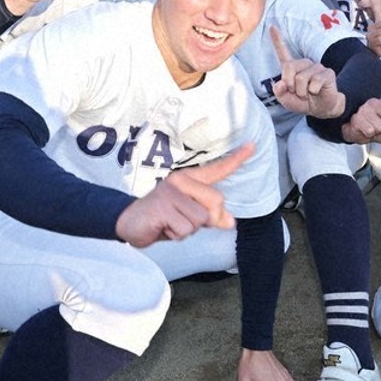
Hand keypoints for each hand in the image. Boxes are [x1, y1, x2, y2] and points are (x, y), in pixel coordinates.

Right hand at [115, 144, 251, 246]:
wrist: (128, 222)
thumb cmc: (162, 218)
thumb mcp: (189, 218)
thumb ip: (210, 217)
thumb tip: (230, 222)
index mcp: (189, 180)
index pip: (216, 169)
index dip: (236, 159)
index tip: (252, 146)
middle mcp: (181, 181)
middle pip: (215, 201)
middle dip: (205, 219)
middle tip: (182, 221)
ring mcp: (171, 193)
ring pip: (200, 220)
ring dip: (187, 230)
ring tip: (170, 223)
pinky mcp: (163, 207)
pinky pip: (185, 229)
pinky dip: (175, 235)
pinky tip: (162, 227)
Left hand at [268, 27, 344, 117]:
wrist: (321, 109)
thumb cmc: (303, 102)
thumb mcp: (286, 100)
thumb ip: (279, 93)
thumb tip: (280, 84)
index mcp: (292, 68)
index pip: (283, 52)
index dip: (277, 40)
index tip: (272, 26)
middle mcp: (304, 64)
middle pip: (290, 67)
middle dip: (290, 84)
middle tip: (297, 93)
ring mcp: (316, 67)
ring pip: (302, 77)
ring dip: (302, 91)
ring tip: (307, 94)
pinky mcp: (327, 73)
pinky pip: (315, 82)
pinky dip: (313, 91)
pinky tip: (317, 91)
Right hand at [342, 82, 380, 143]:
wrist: (357, 134)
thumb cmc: (376, 130)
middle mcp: (375, 103)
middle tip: (379, 128)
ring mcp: (364, 109)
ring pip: (380, 127)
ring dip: (376, 133)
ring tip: (371, 129)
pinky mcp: (356, 117)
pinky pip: (370, 131)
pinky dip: (369, 136)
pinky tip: (364, 131)